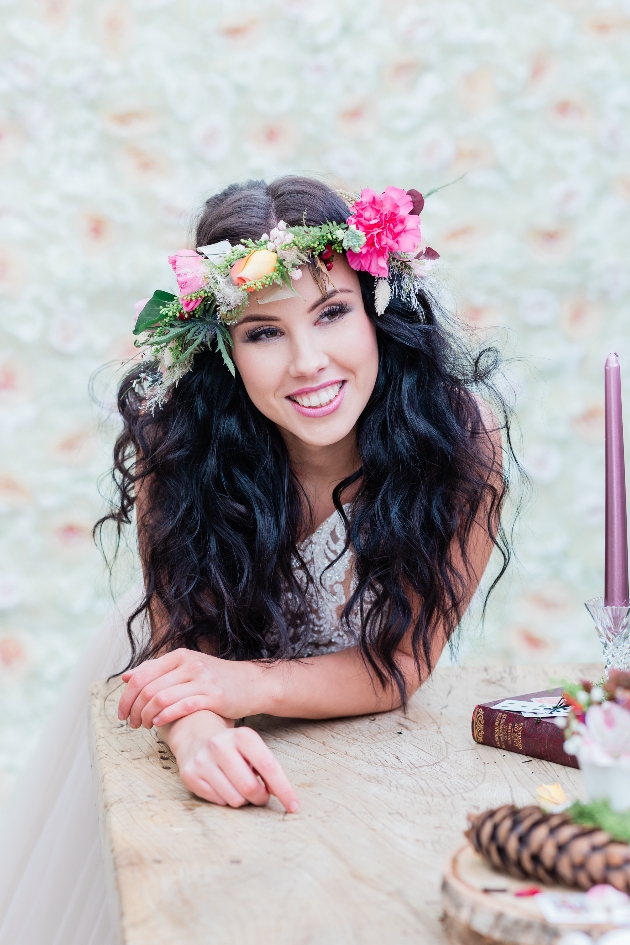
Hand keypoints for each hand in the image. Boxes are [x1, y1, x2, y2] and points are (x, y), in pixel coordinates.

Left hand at [118, 648, 274, 727]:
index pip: (141, 675)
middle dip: (134, 710)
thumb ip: (156, 671)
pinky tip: (159, 724)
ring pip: (161, 698)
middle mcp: (188, 664)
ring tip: (145, 726)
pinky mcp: (214, 696)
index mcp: (178, 656)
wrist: (251, 684)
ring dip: (146, 716)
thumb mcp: (186, 668)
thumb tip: (126, 677)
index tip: (122, 713)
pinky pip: (182, 706)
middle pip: (148, 689)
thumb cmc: (216, 679)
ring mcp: (202, 679)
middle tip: (132, 724)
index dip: (126, 697)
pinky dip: (165, 716)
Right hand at [166, 711, 298, 811]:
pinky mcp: (190, 775)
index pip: (268, 766)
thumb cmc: (232, 746)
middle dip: (260, 797)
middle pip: (250, 787)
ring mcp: (203, 761)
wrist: (195, 735)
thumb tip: (282, 795)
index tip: (293, 807)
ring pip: (234, 799)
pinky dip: (225, 799)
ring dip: (242, 799)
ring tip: (238, 786)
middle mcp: (220, 745)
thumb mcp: (252, 747)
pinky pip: (218, 802)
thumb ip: (267, 768)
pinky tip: (222, 785)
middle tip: (260, 794)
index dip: (284, 789)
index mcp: (242, 736)